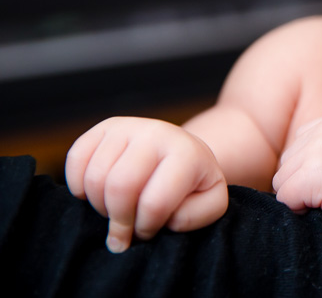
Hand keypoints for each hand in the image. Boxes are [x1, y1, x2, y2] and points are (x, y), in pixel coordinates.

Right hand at [65, 117, 228, 252]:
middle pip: (119, 188)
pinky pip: (75, 160)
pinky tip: (100, 192)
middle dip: (119, 219)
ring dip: (100, 205)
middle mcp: (156, 132)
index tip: (149, 231)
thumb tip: (167, 218)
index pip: (154, 203)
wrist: (182, 151)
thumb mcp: (211, 202)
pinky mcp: (103, 127)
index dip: (146, 227)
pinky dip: (80, 186)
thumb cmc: (193, 183)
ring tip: (119, 208)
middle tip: (127, 227)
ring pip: (94, 178)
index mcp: (187, 154)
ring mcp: (128, 126)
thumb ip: (196, 216)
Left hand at [272, 111, 321, 231]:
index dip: (310, 166)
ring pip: (282, 180)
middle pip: (288, 161)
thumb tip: (301, 162)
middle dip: (303, 181)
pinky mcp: (312, 176)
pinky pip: (285, 197)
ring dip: (300, 195)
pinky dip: (299, 208)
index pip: (300, 142)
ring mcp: (317, 151)